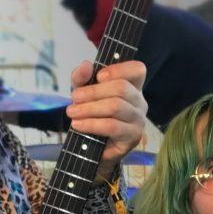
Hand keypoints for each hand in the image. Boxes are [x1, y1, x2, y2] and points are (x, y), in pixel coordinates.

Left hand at [65, 60, 146, 179]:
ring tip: (72, 112)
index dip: (118, 69)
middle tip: (74, 98)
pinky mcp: (133, 137)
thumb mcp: (83, 93)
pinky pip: (112, 126)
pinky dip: (92, 124)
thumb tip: (86, 65)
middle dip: (94, 92)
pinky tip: (78, 124)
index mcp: (132, 86)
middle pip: (121, 88)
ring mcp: (139, 120)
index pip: (137, 69)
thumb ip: (82, 78)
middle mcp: (140, 101)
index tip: (99, 76)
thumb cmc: (93, 116)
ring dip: (90, 108)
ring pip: (116, 107)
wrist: (93, 147)